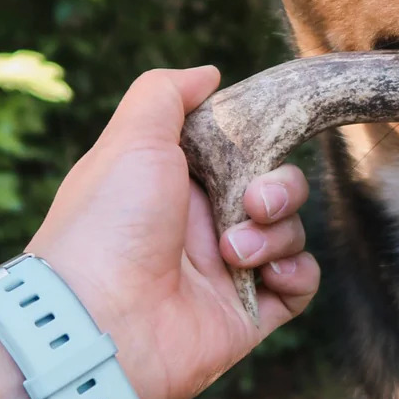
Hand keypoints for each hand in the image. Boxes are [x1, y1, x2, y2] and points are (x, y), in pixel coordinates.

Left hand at [27, 66, 319, 398]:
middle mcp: (205, 224)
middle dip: (281, 188)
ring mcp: (228, 270)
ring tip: (234, 253)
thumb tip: (210, 74)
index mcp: (179, 184)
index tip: (265, 140)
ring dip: (276, 235)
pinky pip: (300, 282)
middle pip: (278, 188)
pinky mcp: (248, 313)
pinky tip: (268, 274)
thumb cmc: (107, 224)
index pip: (243, 152)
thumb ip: (166, 93)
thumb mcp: (131, 138)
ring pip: (291, 233)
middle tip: (254, 202)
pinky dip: (295, 272)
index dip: (261, 144)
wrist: (98, 324)